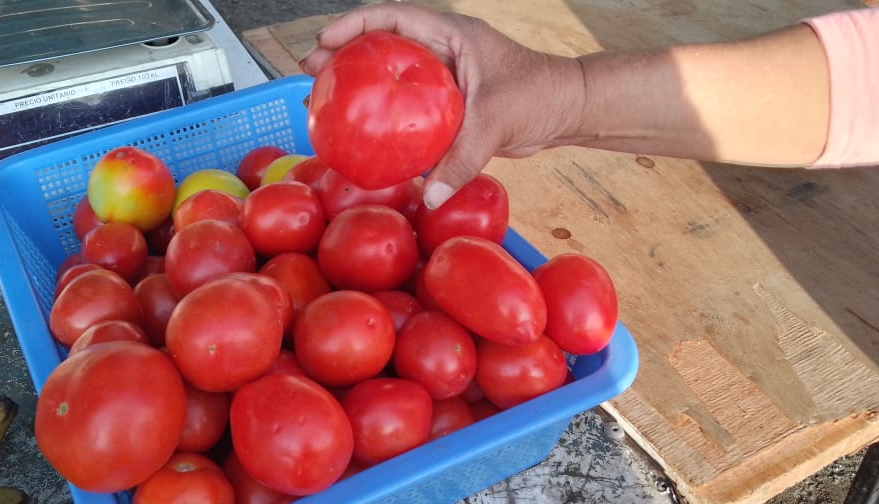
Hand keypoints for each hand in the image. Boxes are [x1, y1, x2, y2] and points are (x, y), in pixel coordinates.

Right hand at [300, 3, 585, 208]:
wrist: (568, 111)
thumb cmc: (541, 96)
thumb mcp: (497, 122)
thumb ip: (462, 157)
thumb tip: (432, 195)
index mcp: (451, 35)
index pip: (393, 16)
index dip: (354, 24)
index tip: (324, 42)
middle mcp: (442, 51)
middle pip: (381, 44)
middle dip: (342, 55)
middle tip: (310, 76)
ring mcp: (443, 77)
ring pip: (390, 76)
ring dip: (358, 87)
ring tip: (323, 105)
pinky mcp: (448, 106)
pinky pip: (407, 109)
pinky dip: (384, 120)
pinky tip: (362, 139)